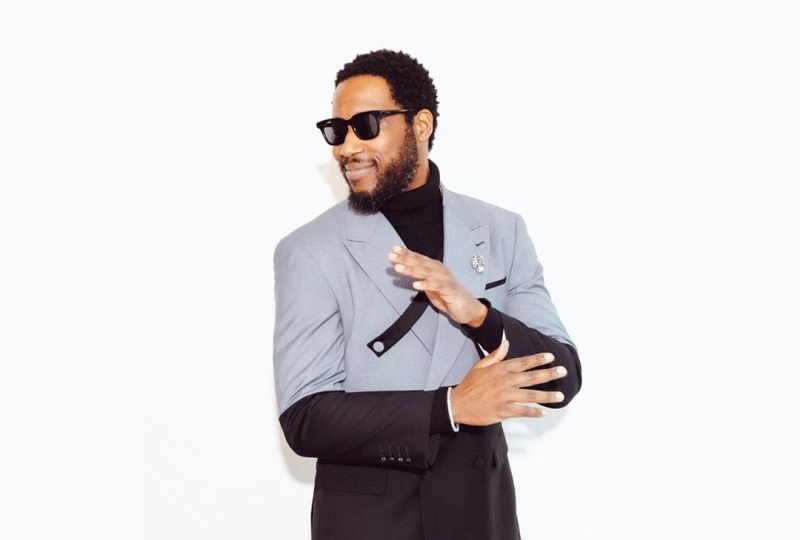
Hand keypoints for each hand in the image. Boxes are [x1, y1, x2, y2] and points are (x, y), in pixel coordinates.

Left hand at [388, 245, 486, 326]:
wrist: (468, 308)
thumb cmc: (448, 296)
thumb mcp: (430, 285)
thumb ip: (419, 277)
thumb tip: (404, 269)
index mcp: (434, 268)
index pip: (418, 258)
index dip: (406, 253)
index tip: (394, 249)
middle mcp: (439, 270)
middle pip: (420, 262)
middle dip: (405, 258)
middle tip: (392, 255)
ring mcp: (445, 279)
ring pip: (426, 272)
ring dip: (411, 269)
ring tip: (398, 268)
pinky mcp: (449, 289)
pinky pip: (436, 285)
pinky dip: (425, 284)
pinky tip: (415, 284)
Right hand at [449, 340, 567, 425]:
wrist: (457, 404)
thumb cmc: (469, 385)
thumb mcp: (480, 366)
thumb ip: (495, 355)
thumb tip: (506, 343)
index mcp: (500, 369)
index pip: (523, 362)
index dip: (538, 359)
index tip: (550, 356)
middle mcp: (505, 381)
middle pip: (532, 377)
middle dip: (549, 373)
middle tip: (563, 371)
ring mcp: (505, 396)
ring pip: (531, 395)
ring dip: (547, 396)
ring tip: (560, 396)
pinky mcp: (504, 411)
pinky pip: (523, 411)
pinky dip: (534, 412)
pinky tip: (543, 412)